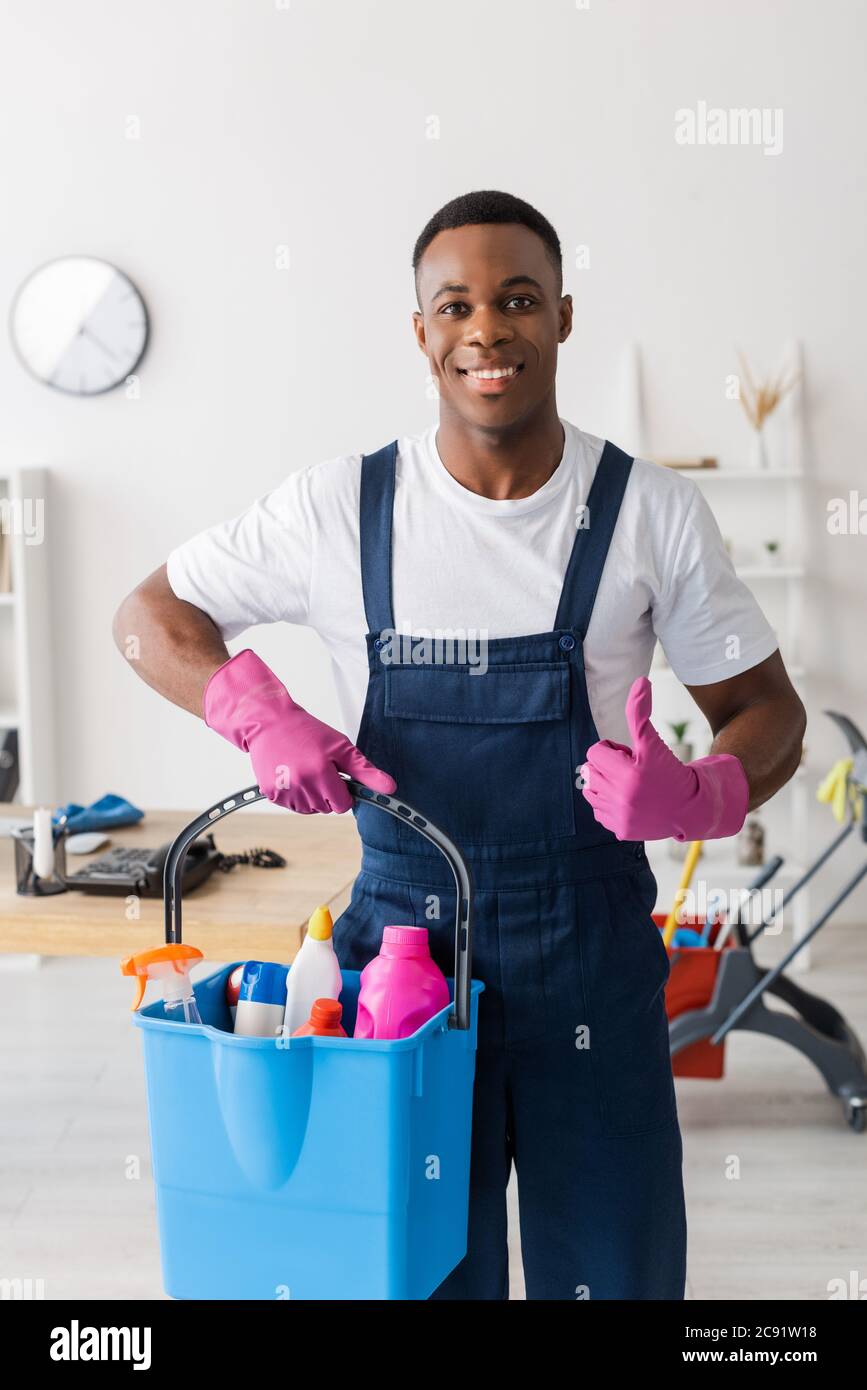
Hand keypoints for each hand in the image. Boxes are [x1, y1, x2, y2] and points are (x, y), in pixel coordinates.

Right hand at [203, 649, 395, 812]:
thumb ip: (366, 771)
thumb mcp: (341, 747)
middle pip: (326, 808)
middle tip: (318, 768)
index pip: (343, 805)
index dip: (343, 791)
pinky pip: (292, 806)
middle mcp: (301, 784)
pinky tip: (291, 774)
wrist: (270, 722)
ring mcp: (284, 790)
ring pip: (309, 809)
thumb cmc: (307, 731)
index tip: (336, 775)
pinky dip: (294, 795)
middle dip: (327, 793)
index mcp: (321, 773)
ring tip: (304, 770)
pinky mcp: (271, 793)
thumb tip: (390, 788)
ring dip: (311, 795)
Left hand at [580, 676, 748, 841]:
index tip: (630, 756)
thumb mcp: (653, 741)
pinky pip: (598, 811)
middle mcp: (621, 797)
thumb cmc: (669, 770)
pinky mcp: (619, 831)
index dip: (612, 751)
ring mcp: (619, 816)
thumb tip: (640, 681)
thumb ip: (640, 713)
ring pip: (590, 790)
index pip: (595, 752)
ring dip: (605, 784)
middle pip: (591, 771)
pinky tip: (630, 802)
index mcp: (627, 773)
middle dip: (609, 767)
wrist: (689, 807)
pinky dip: (609, 805)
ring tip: (629, 786)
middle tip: (632, 771)